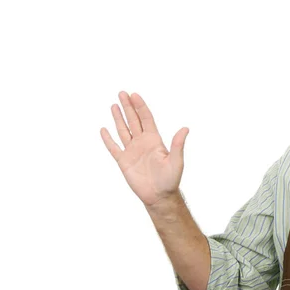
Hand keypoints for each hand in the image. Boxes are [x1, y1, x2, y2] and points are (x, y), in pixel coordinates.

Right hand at [100, 91, 188, 205]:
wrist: (159, 196)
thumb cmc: (170, 179)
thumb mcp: (176, 161)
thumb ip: (178, 144)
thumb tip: (185, 128)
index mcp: (154, 140)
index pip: (146, 119)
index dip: (140, 107)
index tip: (134, 95)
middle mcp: (142, 143)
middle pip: (134, 120)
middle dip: (128, 106)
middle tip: (122, 92)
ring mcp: (132, 151)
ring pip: (123, 130)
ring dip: (118, 118)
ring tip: (114, 105)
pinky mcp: (123, 162)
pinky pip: (114, 148)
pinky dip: (108, 139)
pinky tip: (104, 129)